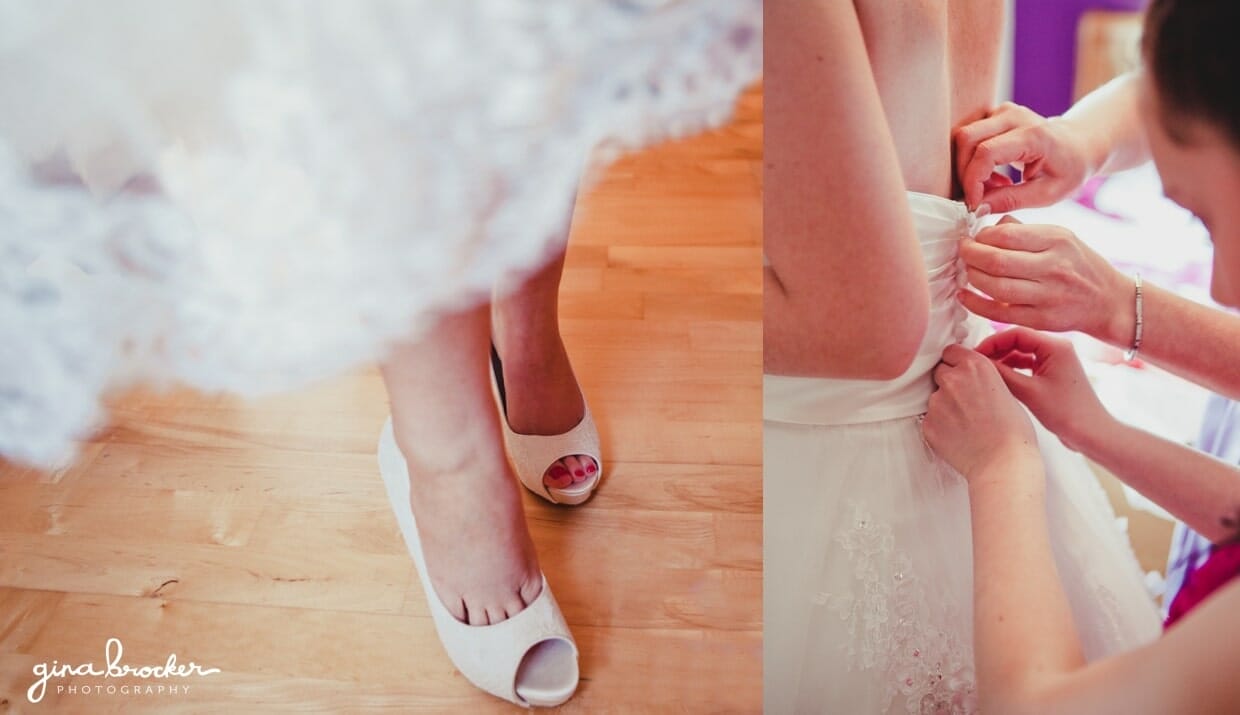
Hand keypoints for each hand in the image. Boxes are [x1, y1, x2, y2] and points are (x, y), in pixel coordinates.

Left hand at [922, 344, 1039, 486]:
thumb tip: (973, 379)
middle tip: (964, 400)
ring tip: (964, 423)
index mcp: (975, 366)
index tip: (959, 370)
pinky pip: (930, 418)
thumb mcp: (1006, 392)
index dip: (955, 362)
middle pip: (939, 372)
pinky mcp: (927, 423)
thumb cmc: (1013, 432)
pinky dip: (939, 424)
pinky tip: (957, 435)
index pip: (950, 351)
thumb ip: (983, 379)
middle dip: (948, 382)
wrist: (1003, 463)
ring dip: (944, 405)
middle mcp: (952, 379)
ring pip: (934, 396)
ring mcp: (936, 402)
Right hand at [954, 102, 1094, 212]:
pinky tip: (991, 176)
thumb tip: (978, 207)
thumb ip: (1011, 200)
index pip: (986, 153)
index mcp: (1033, 135)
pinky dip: (971, 160)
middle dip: (964, 173)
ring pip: (962, 137)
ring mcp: (1003, 111)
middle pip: (966, 139)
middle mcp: (1014, 116)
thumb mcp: (1047, 194)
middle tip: (980, 197)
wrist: (1080, 145)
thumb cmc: (1069, 170)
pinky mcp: (994, 114)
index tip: (975, 204)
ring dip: (967, 167)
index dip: (973, 181)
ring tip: (991, 186)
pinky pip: (969, 137)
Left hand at [958, 215, 1134, 345]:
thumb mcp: (1061, 237)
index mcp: (1057, 241)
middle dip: (970, 255)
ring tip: (967, 270)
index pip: (1007, 235)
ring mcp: (1048, 296)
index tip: (973, 237)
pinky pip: (999, 313)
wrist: (1108, 301)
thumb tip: (988, 227)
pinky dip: (975, 304)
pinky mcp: (1040, 319)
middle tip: (963, 252)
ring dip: (972, 278)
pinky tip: (964, 295)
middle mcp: (1054, 268)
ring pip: (996, 288)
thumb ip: (1025, 231)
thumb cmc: (1077, 264)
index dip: (982, 236)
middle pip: (997, 261)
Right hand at [975, 327, 1111, 451]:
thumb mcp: (1028, 392)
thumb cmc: (1068, 414)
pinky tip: (1000, 379)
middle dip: (996, 350)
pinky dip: (1013, 369)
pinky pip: (1028, 364)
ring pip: (1022, 352)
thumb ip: (1002, 374)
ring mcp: (1056, 360)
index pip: (1016, 333)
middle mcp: (1058, 348)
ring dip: (1003, 360)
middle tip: (977, 362)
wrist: (1091, 433)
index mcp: (1056, 346)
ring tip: (986, 372)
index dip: (992, 342)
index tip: (976, 354)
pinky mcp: (1053, 372)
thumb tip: (979, 362)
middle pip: (1018, 340)